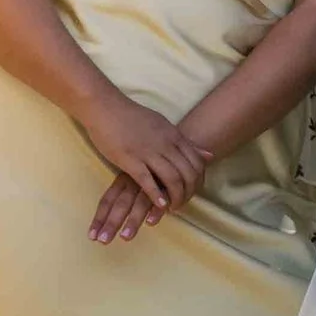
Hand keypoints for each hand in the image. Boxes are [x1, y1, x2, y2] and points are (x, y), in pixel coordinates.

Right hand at [82, 89, 209, 224]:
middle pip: (188, 174)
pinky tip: (160, 205)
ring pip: (172, 179)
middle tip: (183, 203)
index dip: (199, 182)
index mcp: (174, 136)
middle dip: (189, 193)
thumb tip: (209, 155)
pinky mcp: (130, 160)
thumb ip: (185, 142)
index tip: (193, 191)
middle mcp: (166, 144)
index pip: (197, 163)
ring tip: (173, 207)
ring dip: (176, 197)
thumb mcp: (164, 126)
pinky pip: (148, 181)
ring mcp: (148, 152)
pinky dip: (156, 195)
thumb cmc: (133, 117)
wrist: (105, 108)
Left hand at [91, 171, 175, 245]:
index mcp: (125, 179)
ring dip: (132, 220)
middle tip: (103, 241)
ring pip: (140, 203)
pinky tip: (151, 222)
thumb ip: (125, 194)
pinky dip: (156, 210)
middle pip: (120, 204)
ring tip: (125, 237)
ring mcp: (152, 183)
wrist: (179, 148)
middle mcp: (135, 181)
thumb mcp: (135, 176)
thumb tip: (110, 214)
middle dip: (111, 223)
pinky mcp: (170, 185)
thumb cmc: (154, 165)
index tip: (91, 236)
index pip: (108, 199)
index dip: (100, 218)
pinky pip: (162, 200)